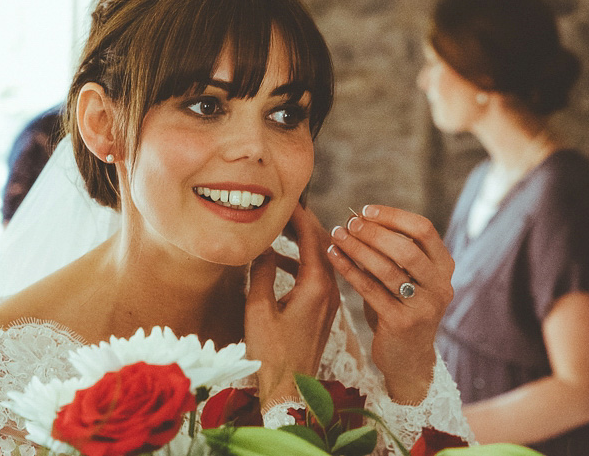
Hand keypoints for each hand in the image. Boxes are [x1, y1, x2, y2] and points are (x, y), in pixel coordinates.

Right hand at [244, 204, 339, 406]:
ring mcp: (329, 301)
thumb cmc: (271, 353)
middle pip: (322, 243)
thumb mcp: (259, 309)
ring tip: (278, 225)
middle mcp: (329, 290)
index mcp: (316, 285)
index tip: (283, 197)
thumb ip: (261, 272)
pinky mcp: (323, 311)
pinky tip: (278, 259)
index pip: (312, 236)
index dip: (297, 214)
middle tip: (282, 203)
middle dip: (303, 221)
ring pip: (320, 259)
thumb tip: (262, 245)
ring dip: (302, 240)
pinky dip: (300, 261)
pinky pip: (316, 275)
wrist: (291, 391)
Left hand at [327, 205, 453, 403]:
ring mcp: (423, 306)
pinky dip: (349, 269)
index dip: (394, 216)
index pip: (424, 229)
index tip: (366, 210)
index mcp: (444, 267)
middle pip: (406, 248)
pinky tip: (333, 256)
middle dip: (374, 232)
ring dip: (357, 248)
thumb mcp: (407, 278)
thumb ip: (392, 251)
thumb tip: (357, 218)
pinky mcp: (401, 323)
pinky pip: (370, 289)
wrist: (408, 359)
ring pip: (387, 269)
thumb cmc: (401, 308)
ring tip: (336, 235)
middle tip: (348, 224)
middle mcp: (440, 286)